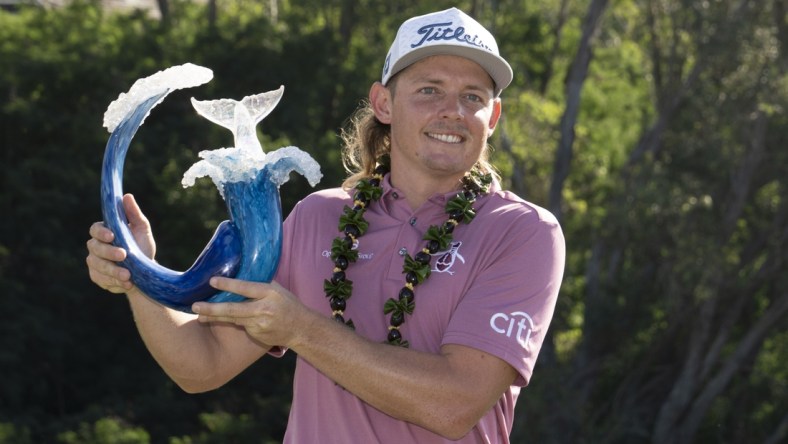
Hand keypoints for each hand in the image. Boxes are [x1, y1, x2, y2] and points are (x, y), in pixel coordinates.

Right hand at [86, 194, 155, 292]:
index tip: (112, 235)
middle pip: (95, 248)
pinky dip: (113, 282)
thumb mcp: (142, 230)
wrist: (145, 272)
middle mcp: (96, 247)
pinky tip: (126, 283)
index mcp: (105, 232)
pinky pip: (101, 279)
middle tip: (123, 255)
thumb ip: (134, 214)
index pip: (95, 229)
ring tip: (128, 275)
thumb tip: (127, 196)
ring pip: (97, 266)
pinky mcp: (98, 277)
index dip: (101, 232)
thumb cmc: (142, 246)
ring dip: (112, 270)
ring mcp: (95, 263)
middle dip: (109, 252)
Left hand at [192, 278, 308, 347]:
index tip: (212, 281)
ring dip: (215, 316)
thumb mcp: (278, 289)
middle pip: (234, 309)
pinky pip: (241, 326)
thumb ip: (260, 283)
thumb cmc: (288, 304)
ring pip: (233, 319)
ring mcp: (260, 325)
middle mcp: (264, 309)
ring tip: (199, 315)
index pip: (246, 288)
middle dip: (212, 308)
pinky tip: (220, 319)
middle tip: (195, 306)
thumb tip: (240, 271)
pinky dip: (232, 321)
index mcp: (270, 293)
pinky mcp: (257, 335)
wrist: (300, 329)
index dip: (228, 285)